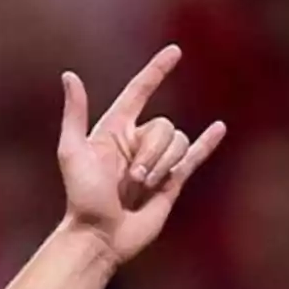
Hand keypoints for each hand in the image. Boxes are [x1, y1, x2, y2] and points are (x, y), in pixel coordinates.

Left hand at [57, 45, 225, 263]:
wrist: (100, 236)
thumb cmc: (81, 197)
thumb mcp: (72, 151)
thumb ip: (75, 113)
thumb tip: (69, 75)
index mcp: (112, 131)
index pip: (139, 92)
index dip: (156, 72)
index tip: (175, 51)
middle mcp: (135, 142)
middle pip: (163, 126)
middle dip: (151, 152)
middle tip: (128, 180)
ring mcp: (155, 161)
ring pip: (179, 142)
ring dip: (163, 165)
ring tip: (141, 189)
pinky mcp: (171, 181)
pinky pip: (194, 155)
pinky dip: (208, 143)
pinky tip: (219, 128)